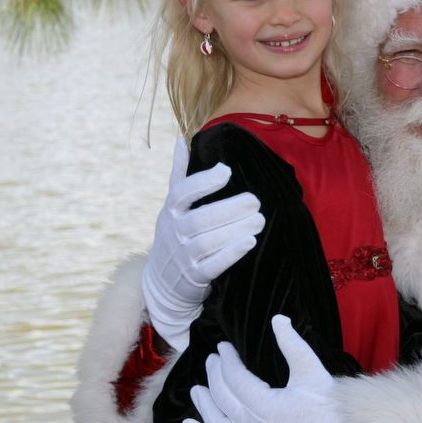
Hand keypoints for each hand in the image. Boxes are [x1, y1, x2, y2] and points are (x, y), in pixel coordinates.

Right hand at [142, 137, 264, 351]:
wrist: (162, 283)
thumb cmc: (175, 235)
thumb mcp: (172, 206)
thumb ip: (179, 174)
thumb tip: (180, 139)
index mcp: (171, 211)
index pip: (182, 193)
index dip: (203, 182)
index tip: (226, 171)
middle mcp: (174, 232)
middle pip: (200, 220)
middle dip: (229, 209)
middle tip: (255, 200)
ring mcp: (182, 257)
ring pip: (207, 242)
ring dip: (234, 230)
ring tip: (259, 220)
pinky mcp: (194, 277)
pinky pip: (212, 266)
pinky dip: (230, 254)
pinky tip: (249, 242)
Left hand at [183, 316, 360, 422]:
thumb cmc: (329, 409)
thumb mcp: (312, 372)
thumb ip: (293, 344)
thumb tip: (278, 319)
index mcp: (263, 403)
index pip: (234, 376)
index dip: (226, 359)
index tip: (223, 346)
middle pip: (221, 395)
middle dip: (213, 374)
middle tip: (212, 359)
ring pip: (214, 422)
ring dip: (202, 404)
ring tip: (196, 389)